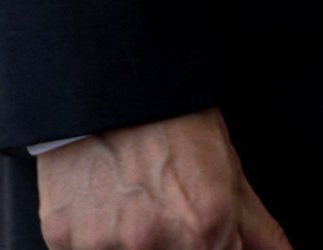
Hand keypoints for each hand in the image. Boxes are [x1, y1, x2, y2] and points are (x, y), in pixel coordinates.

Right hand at [34, 109, 289, 249]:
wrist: (113, 88)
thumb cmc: (177, 125)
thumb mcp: (230, 172)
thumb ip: (258, 229)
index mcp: (206, 229)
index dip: (211, 248)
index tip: (200, 235)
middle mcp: (155, 242)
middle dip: (170, 244)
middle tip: (162, 211)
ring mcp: (104, 243)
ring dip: (129, 243)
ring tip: (133, 207)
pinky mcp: (64, 239)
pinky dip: (94, 240)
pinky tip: (103, 206)